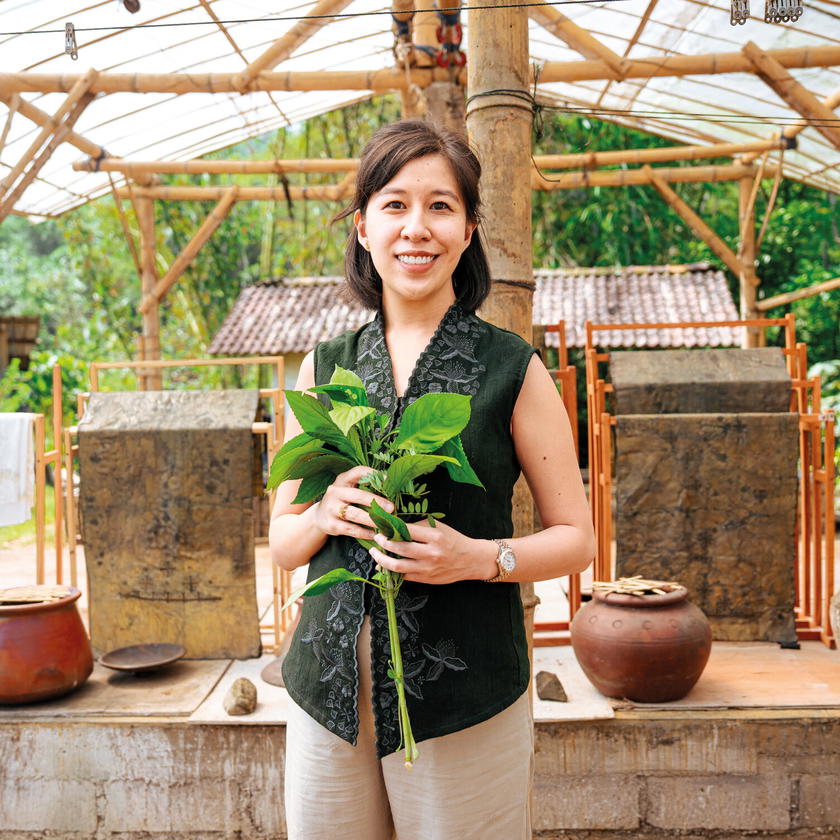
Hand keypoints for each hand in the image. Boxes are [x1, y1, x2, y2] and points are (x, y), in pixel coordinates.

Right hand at [313, 465, 393, 540]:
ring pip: (355, 514)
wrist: (319, 517)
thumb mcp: (347, 489)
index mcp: (342, 480)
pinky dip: (364, 532)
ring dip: (372, 520)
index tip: (388, 480)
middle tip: (391, 508)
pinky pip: (351, 529)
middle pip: (358, 495)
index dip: (373, 474)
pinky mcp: (331, 524)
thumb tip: (390, 490)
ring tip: (385, 524)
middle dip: (377, 502)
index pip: (358, 472)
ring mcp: (331, 508)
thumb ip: (363, 487)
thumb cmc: (341, 500)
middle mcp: (335, 492)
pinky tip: (374, 534)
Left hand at [369, 520, 494, 584]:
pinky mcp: (426, 579)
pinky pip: (404, 576)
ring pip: (397, 565)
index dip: (390, 528)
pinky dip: (391, 571)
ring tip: (375, 553)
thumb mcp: (438, 527)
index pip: (406, 530)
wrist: (471, 560)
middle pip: (399, 548)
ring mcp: (428, 568)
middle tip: (376, 538)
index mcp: (435, 537)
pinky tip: (385, 565)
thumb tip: (395, 526)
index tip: (382, 526)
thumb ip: (418, 526)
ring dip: (382, 559)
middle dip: (383, 542)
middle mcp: (431, 553)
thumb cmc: (453, 540)